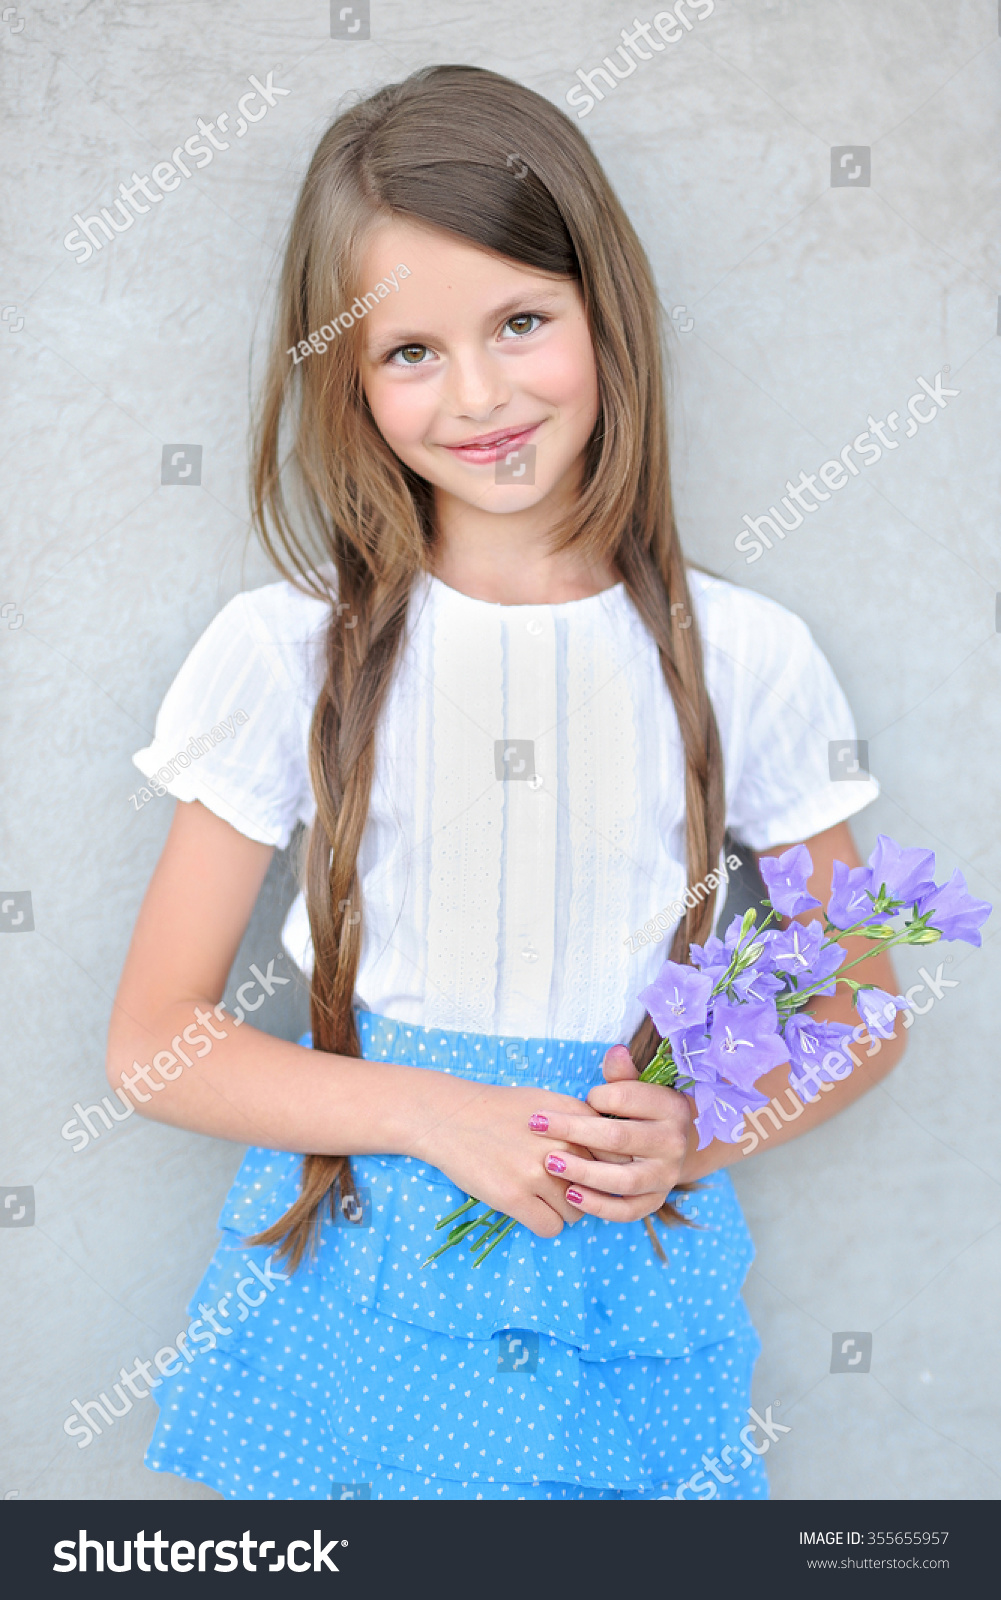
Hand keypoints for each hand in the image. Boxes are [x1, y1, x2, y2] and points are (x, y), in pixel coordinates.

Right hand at [411, 1075, 608, 1237]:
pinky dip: (544, 1222)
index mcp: (573, 1116)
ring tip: (543, 1196)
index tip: (595, 1174)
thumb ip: (582, 1124)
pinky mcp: (514, 1197)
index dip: (609, 1169)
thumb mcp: (547, 1102)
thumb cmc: (500, 1110)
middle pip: (601, 1186)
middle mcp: (561, 1143)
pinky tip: (530, 1208)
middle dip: (588, 1191)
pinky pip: (551, 1227)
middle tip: (565, 1186)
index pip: (618, 1156)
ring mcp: (537, 1172)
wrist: (449, 1117)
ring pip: (578, 1211)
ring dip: (565, 1209)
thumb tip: (618, 1156)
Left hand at [528, 1045, 692, 1222]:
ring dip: (583, 1172)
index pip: (626, 1099)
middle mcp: (673, 1144)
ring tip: (550, 1162)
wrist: (675, 1147)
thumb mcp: (639, 1088)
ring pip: (622, 1179)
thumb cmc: (644, 1111)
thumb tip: (615, 1052)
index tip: (580, 1098)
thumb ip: (623, 1074)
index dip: (597, 1097)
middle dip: (573, 1130)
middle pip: (618, 1138)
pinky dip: (598, 1206)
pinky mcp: (654, 1202)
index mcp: (671, 1108)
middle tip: (536, 1124)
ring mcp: (665, 1177)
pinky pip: (625, 1210)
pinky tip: (570, 1195)